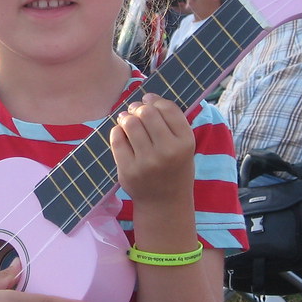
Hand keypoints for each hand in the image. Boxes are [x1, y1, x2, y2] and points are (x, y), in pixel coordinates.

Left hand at [110, 93, 194, 208]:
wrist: (164, 203)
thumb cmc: (174, 167)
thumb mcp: (183, 145)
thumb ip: (170, 122)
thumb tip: (147, 97)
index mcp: (185, 142)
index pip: (168, 108)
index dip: (155, 100)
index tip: (149, 101)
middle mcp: (167, 152)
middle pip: (147, 112)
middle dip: (139, 107)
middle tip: (136, 111)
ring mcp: (146, 162)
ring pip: (130, 123)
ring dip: (126, 117)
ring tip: (128, 120)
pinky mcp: (128, 170)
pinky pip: (116, 138)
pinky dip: (117, 131)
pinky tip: (122, 133)